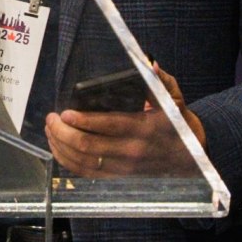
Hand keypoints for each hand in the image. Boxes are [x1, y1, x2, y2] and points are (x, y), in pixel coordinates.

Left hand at [45, 64, 207, 177]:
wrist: (191, 159)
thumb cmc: (178, 125)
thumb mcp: (174, 100)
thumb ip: (160, 81)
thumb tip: (149, 64)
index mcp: (145, 128)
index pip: (108, 125)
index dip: (82, 120)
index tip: (64, 113)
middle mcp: (132, 151)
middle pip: (89, 146)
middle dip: (63, 132)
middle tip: (52, 119)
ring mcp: (124, 168)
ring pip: (84, 162)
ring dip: (62, 147)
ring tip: (51, 131)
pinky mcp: (118, 177)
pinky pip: (87, 173)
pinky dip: (69, 162)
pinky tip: (59, 149)